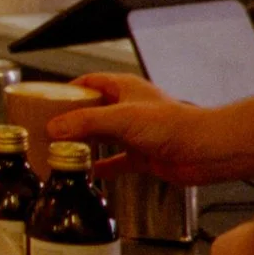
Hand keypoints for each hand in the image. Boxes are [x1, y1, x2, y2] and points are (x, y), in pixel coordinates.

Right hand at [47, 73, 214, 183]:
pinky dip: (102, 166)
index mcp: (124, 88)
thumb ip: (86, 122)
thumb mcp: (122, 118)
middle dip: (72, 120)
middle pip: (92, 111)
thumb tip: (54, 127)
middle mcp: (129, 108)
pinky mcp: (143, 155)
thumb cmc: (173, 125)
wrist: (204, 151)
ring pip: (103, 136)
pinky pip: (117, 161)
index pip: (90, 82)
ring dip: (84, 144)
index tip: (49, 100)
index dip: (69, 90)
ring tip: (62, 150)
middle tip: (49, 129)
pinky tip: (89, 172)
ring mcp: (136, 133)